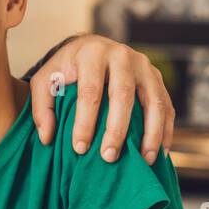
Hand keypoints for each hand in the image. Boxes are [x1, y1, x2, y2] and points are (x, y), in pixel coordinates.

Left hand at [28, 36, 173, 164]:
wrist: (91, 47)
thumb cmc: (66, 69)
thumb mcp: (46, 81)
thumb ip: (42, 107)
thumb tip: (47, 138)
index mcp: (92, 54)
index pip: (90, 92)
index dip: (85, 122)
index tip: (80, 148)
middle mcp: (122, 56)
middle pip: (123, 96)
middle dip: (117, 130)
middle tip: (109, 157)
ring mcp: (144, 66)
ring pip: (153, 102)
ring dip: (150, 134)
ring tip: (143, 161)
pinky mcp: (157, 78)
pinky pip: (166, 106)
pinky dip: (165, 131)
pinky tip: (159, 153)